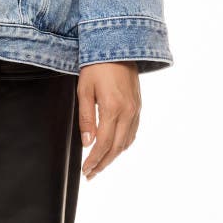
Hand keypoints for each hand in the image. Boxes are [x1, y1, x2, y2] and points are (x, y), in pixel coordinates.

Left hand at [76, 62, 140, 179]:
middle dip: (103, 164)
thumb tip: (87, 143)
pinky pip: (133, 132)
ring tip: (100, 166)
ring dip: (113, 157)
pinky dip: (123, 145)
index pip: (104, 143)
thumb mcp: (84, 90)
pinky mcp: (138, 106)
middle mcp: (128, 112)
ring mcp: (136, 110)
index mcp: (113, 108)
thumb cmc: (96, 66)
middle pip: (117, 148)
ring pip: (126, 142)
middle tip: (91, 174)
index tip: (85, 170)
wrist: (118, 47)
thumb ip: (85, 118)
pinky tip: (114, 149)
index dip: (94, 160)